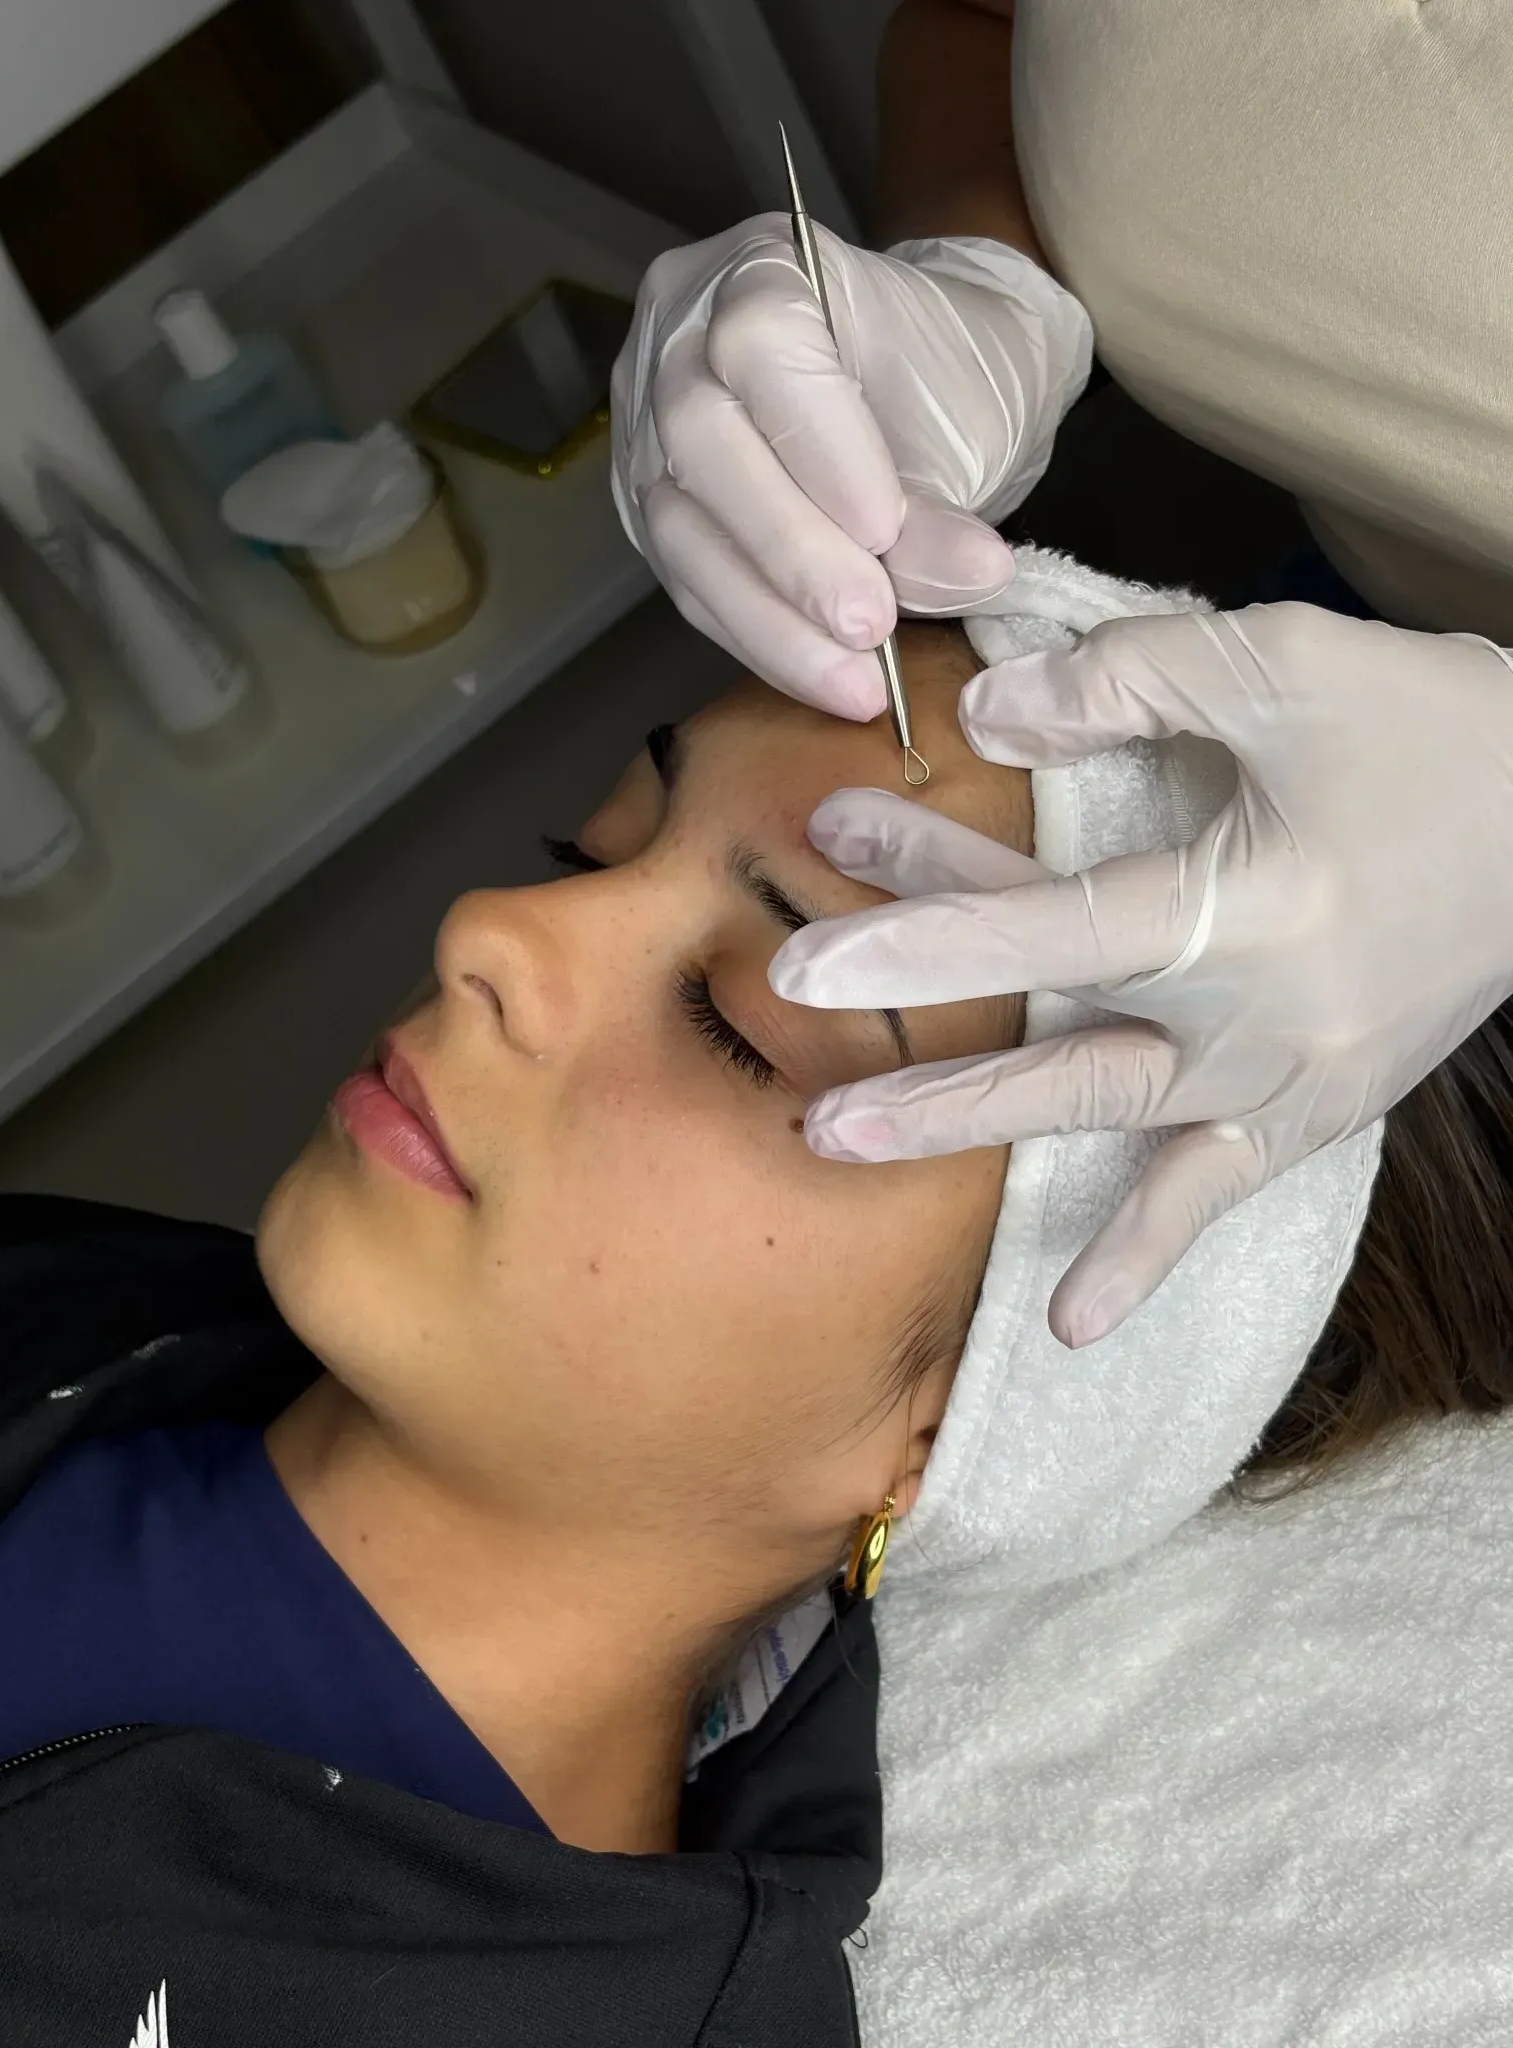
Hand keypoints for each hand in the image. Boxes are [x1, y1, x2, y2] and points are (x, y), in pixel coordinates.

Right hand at [610, 216, 1091, 717]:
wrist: (933, 385)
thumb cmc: (948, 377)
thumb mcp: (965, 424)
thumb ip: (938, 505)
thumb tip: (954, 585)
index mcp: (761, 266)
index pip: (760, 345)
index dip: (819, 444)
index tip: (886, 525)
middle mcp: (677, 335)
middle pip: (703, 442)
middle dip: (792, 551)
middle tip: (872, 624)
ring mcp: (646, 424)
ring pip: (682, 528)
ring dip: (772, 619)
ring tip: (855, 680)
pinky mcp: (651, 509)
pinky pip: (689, 582)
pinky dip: (760, 636)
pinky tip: (822, 675)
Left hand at [769, 605, 1512, 1342]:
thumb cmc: (1433, 729)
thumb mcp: (1285, 662)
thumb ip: (1128, 682)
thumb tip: (988, 708)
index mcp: (1253, 905)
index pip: (1057, 929)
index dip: (928, 942)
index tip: (807, 960)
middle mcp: (1263, 1016)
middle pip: (1064, 1046)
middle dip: (927, 1069)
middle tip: (799, 1075)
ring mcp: (1290, 1078)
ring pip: (1107, 1113)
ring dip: (975, 1129)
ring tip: (840, 1143)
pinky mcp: (1318, 1109)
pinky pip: (1219, 1189)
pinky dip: (1147, 1252)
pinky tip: (1070, 1324)